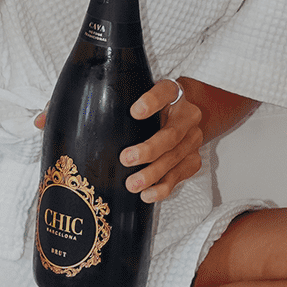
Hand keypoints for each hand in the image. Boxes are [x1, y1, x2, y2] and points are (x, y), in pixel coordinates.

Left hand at [121, 78, 203, 202]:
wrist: (181, 113)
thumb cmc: (154, 106)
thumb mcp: (141, 94)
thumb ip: (126, 98)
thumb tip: (93, 112)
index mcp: (172, 92)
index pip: (165, 92)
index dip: (151, 102)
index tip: (134, 112)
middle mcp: (187, 115)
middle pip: (171, 134)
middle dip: (148, 150)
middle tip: (126, 158)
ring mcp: (193, 138)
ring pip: (175, 158)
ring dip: (153, 174)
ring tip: (132, 184)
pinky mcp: (193, 158)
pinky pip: (180, 175)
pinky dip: (163, 187)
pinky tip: (147, 194)